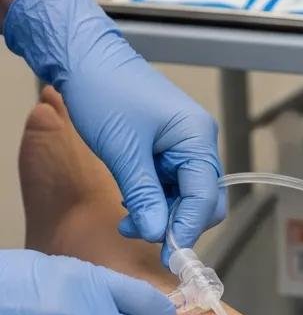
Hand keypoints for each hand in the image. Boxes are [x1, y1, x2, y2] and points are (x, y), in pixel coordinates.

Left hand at [4, 0, 225, 259]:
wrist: (85, 60)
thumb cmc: (105, 92)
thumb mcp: (122, 151)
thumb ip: (144, 195)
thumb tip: (158, 233)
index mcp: (197, 138)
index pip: (205, 197)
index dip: (186, 228)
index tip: (166, 255)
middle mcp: (198, 142)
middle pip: (204, 199)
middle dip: (175, 221)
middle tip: (138, 230)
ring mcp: (184, 144)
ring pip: (186, 195)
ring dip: (162, 211)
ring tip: (127, 215)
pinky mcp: (168, 147)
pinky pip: (172, 183)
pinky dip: (155, 197)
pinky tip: (130, 198)